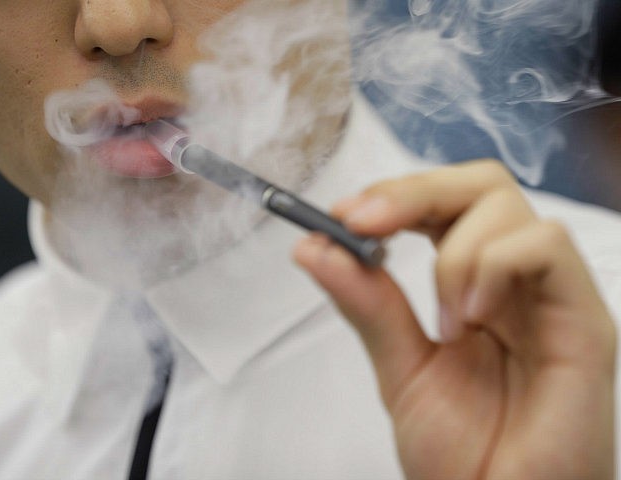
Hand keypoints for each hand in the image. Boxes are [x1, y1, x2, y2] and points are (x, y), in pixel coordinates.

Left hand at [294, 160, 615, 478]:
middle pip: (479, 185)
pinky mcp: (585, 320)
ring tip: (445, 322)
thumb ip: (366, 303)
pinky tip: (473, 317)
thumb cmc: (463, 452)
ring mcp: (553, 295)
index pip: (444, 203)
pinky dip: (493, 266)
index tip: (345, 215)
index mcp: (474, 283)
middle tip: (364, 222)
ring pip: (508, 206)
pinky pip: (544, 247)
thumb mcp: (399, 367)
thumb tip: (314, 247)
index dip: (395, 194)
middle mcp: (516, 279)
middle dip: (414, 193)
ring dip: (453, 252)